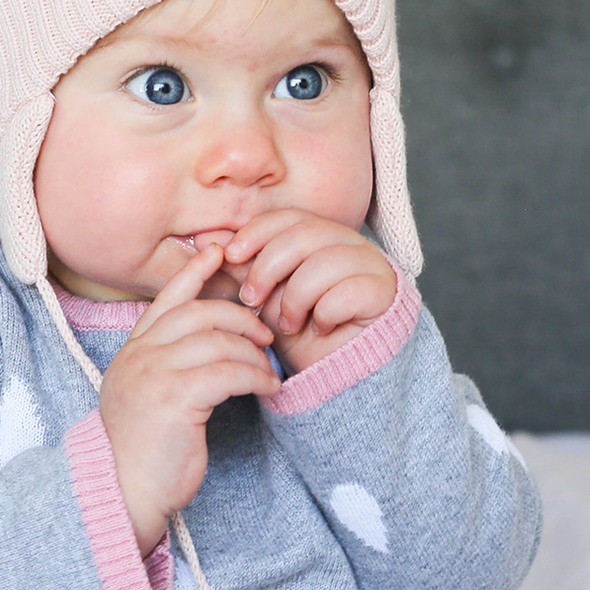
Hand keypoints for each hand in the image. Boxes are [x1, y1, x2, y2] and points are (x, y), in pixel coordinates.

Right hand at [98, 245, 280, 553]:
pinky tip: (269, 389)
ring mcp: (154, 374)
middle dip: (240, 318)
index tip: (219, 252)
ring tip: (269, 371)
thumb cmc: (144, 450)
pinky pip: (228, 372)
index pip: (166, 300)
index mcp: (133, 352)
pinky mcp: (175, 398)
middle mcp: (140, 356)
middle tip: (266, 335)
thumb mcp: (148, 396)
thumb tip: (211, 346)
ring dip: (253, 355)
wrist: (123, 490)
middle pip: (199, 313)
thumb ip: (167, 365)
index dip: (194, 272)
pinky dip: (256, 377)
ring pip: (218, 342)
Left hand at [220, 211, 397, 374]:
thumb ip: (243, 266)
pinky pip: (347, 293)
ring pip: (324, 263)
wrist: (337, 372)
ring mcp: (372, 265)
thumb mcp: (266, 296)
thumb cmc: (303, 331)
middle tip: (252, 299)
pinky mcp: (384, 292)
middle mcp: (351, 243)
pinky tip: (321, 329)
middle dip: (269, 266)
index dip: (258, 231)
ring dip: (295, 298)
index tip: (231, 255)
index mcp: (322, 236)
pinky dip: (325, 315)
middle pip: (305, 234)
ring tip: (289, 325)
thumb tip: (206, 237)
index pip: (289, 217)